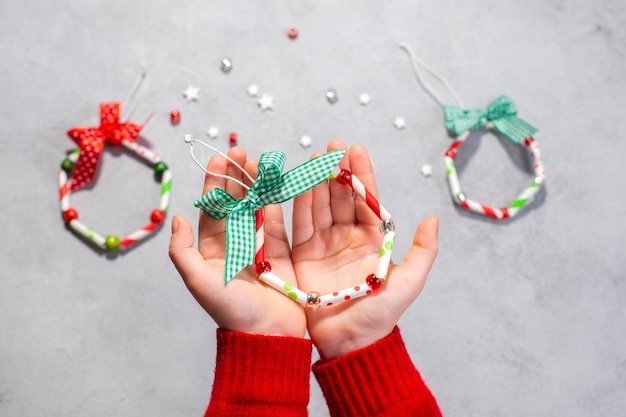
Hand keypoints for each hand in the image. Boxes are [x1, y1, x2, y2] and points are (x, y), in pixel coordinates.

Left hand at [169, 146, 305, 337]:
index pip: (212, 209)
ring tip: (258, 162)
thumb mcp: (198, 281)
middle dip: (236, 177)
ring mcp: (258, 247)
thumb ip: (182, 251)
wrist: (268, 334)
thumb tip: (176, 218)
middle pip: (234, 203)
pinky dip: (275, 202)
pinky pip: (277, 221)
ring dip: (256, 184)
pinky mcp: (280, 252)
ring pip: (255, 207)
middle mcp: (234, 244)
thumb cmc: (232, 310)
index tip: (218, 160)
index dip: (214, 184)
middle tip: (240, 151)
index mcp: (212, 250)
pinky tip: (275, 183)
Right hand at [291, 140, 438, 358]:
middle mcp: (347, 237)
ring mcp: (323, 245)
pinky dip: (295, 204)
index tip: (355, 150)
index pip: (366, 199)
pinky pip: (298, 225)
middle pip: (340, 197)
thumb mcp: (409, 281)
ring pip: (318, 206)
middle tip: (330, 146)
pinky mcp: (302, 256)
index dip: (360, 174)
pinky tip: (294, 185)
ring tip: (312, 159)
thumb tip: (435, 218)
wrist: (350, 341)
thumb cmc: (381, 313)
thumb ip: (423, 250)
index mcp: (372, 238)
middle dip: (334, 171)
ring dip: (314, 182)